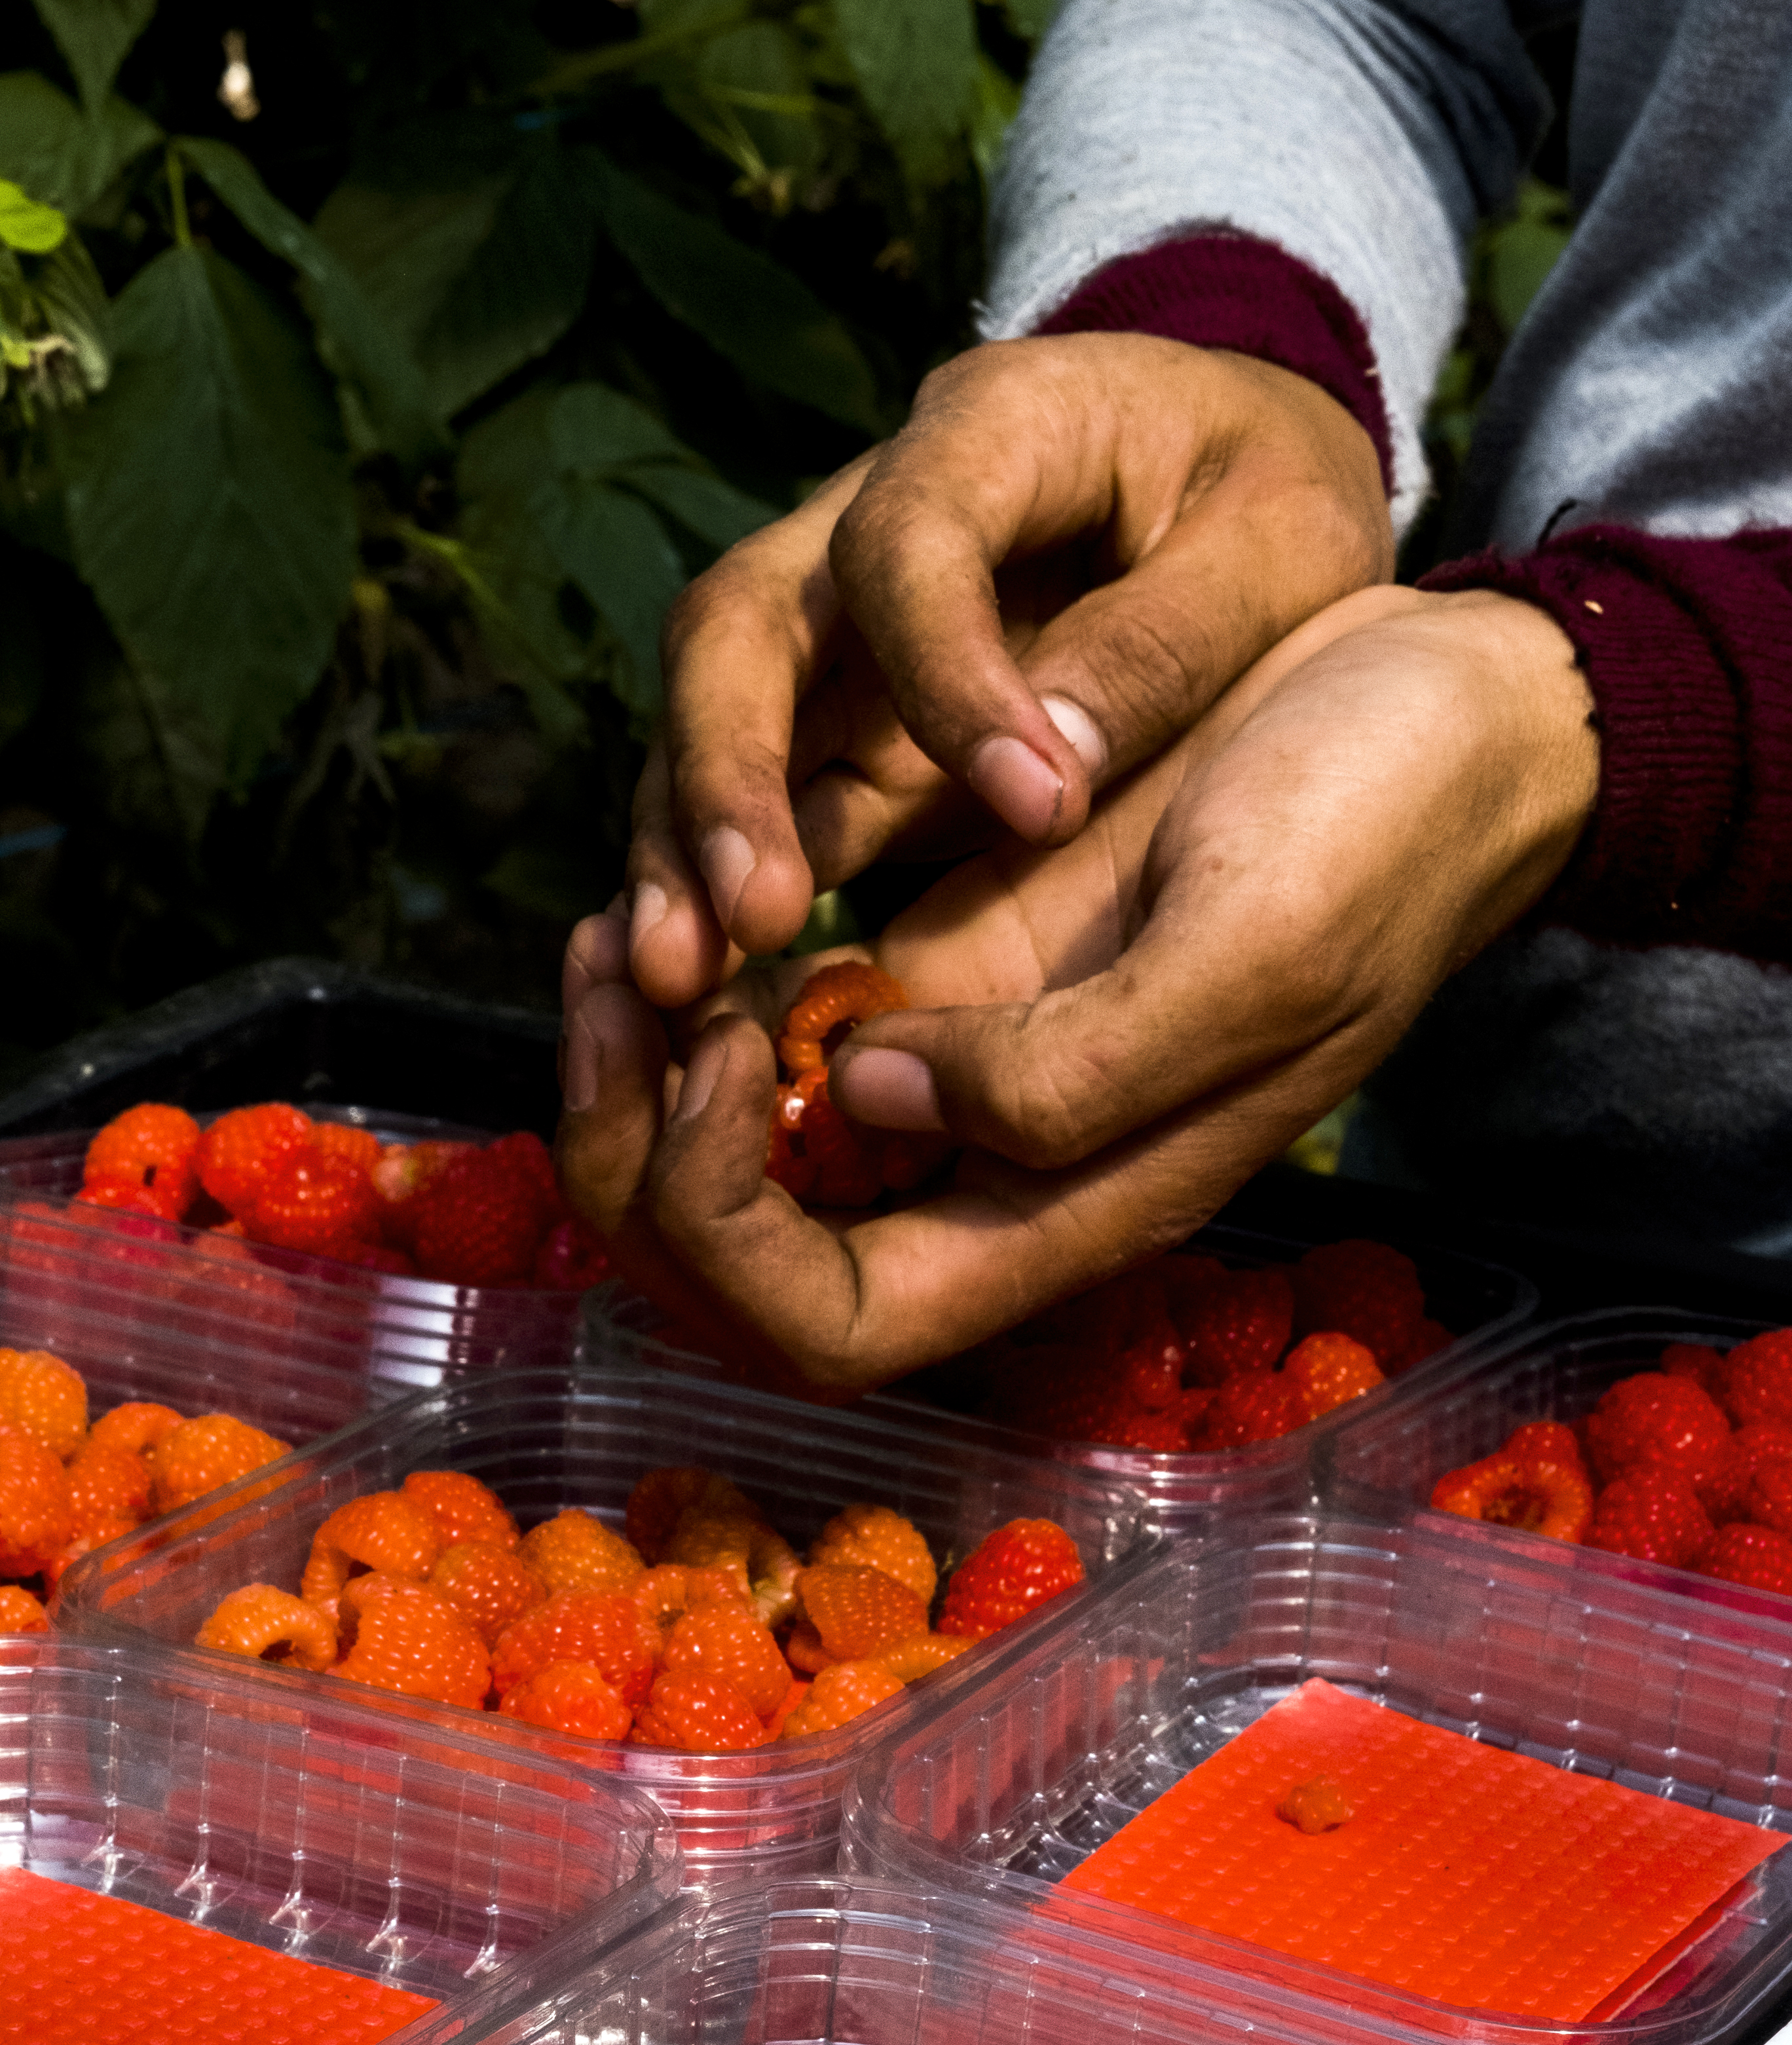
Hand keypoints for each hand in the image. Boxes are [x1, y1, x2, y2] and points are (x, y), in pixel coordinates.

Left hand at [558, 587, 1597, 1393]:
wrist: (1434, 719)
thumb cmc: (1378, 832)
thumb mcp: (1257, 954)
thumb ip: (1075, 1070)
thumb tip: (869, 1095)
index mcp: (1067, 1206)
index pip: (830, 1325)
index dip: (728, 1233)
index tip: (732, 1054)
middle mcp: (990, 1164)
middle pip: (744, 1264)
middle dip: (634, 1159)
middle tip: (615, 990)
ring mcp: (958, 1064)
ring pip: (733, 1148)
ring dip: (638, 1067)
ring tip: (610, 937)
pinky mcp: (947, 960)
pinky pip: (776, 1019)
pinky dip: (695, 975)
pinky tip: (677, 881)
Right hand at [624, 332, 1393, 1010]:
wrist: (1236, 470)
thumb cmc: (1268, 495)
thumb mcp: (1282, 546)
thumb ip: (1162, 648)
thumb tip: (1045, 782)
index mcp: (994, 427)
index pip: (908, 543)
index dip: (947, 676)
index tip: (1038, 808)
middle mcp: (869, 511)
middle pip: (736, 624)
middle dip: (726, 773)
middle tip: (748, 917)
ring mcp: (838, 618)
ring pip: (712, 715)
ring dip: (686, 847)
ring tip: (683, 981)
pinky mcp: (840, 712)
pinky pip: (755, 794)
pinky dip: (720, 883)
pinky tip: (708, 984)